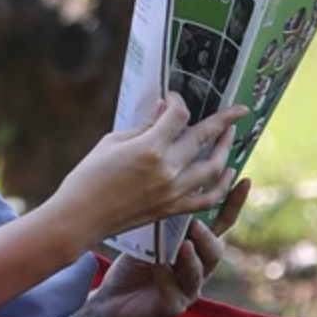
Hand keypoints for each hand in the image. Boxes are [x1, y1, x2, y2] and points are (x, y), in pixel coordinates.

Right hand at [48, 94, 247, 250]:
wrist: (80, 217)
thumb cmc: (89, 177)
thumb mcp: (113, 142)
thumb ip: (145, 126)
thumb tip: (164, 109)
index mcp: (150, 148)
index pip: (179, 115)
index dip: (178, 101)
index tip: (173, 98)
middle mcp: (167, 170)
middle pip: (204, 137)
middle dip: (223, 120)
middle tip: (236, 110)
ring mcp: (173, 192)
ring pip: (214, 167)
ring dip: (226, 149)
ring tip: (230, 137)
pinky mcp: (172, 209)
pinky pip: (207, 198)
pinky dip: (221, 185)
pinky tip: (226, 172)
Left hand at [78, 176, 250, 316]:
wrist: (111, 302)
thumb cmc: (132, 265)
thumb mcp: (148, 233)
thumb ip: (165, 215)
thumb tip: (173, 179)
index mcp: (196, 245)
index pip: (220, 223)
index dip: (233, 203)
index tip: (244, 180)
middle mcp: (197, 267)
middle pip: (215, 250)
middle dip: (208, 237)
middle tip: (196, 224)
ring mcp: (187, 289)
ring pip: (199, 272)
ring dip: (193, 258)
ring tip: (184, 245)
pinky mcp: (172, 306)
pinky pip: (174, 290)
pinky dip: (165, 276)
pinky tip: (157, 266)